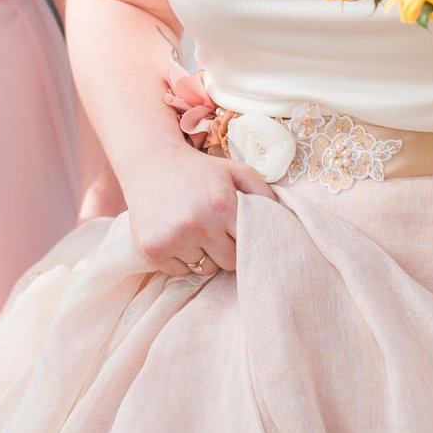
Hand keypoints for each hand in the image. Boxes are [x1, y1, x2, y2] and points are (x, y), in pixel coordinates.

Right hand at [116, 138, 269, 276]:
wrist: (150, 161)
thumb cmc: (198, 169)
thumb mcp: (234, 170)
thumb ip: (263, 192)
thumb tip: (283, 221)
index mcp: (222, 204)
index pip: (248, 246)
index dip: (244, 239)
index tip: (237, 231)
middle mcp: (198, 223)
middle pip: (228, 262)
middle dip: (225, 250)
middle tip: (216, 231)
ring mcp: (173, 238)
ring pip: (204, 269)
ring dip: (204, 255)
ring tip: (195, 232)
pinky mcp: (152, 248)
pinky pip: (179, 271)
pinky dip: (181, 259)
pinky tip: (176, 236)